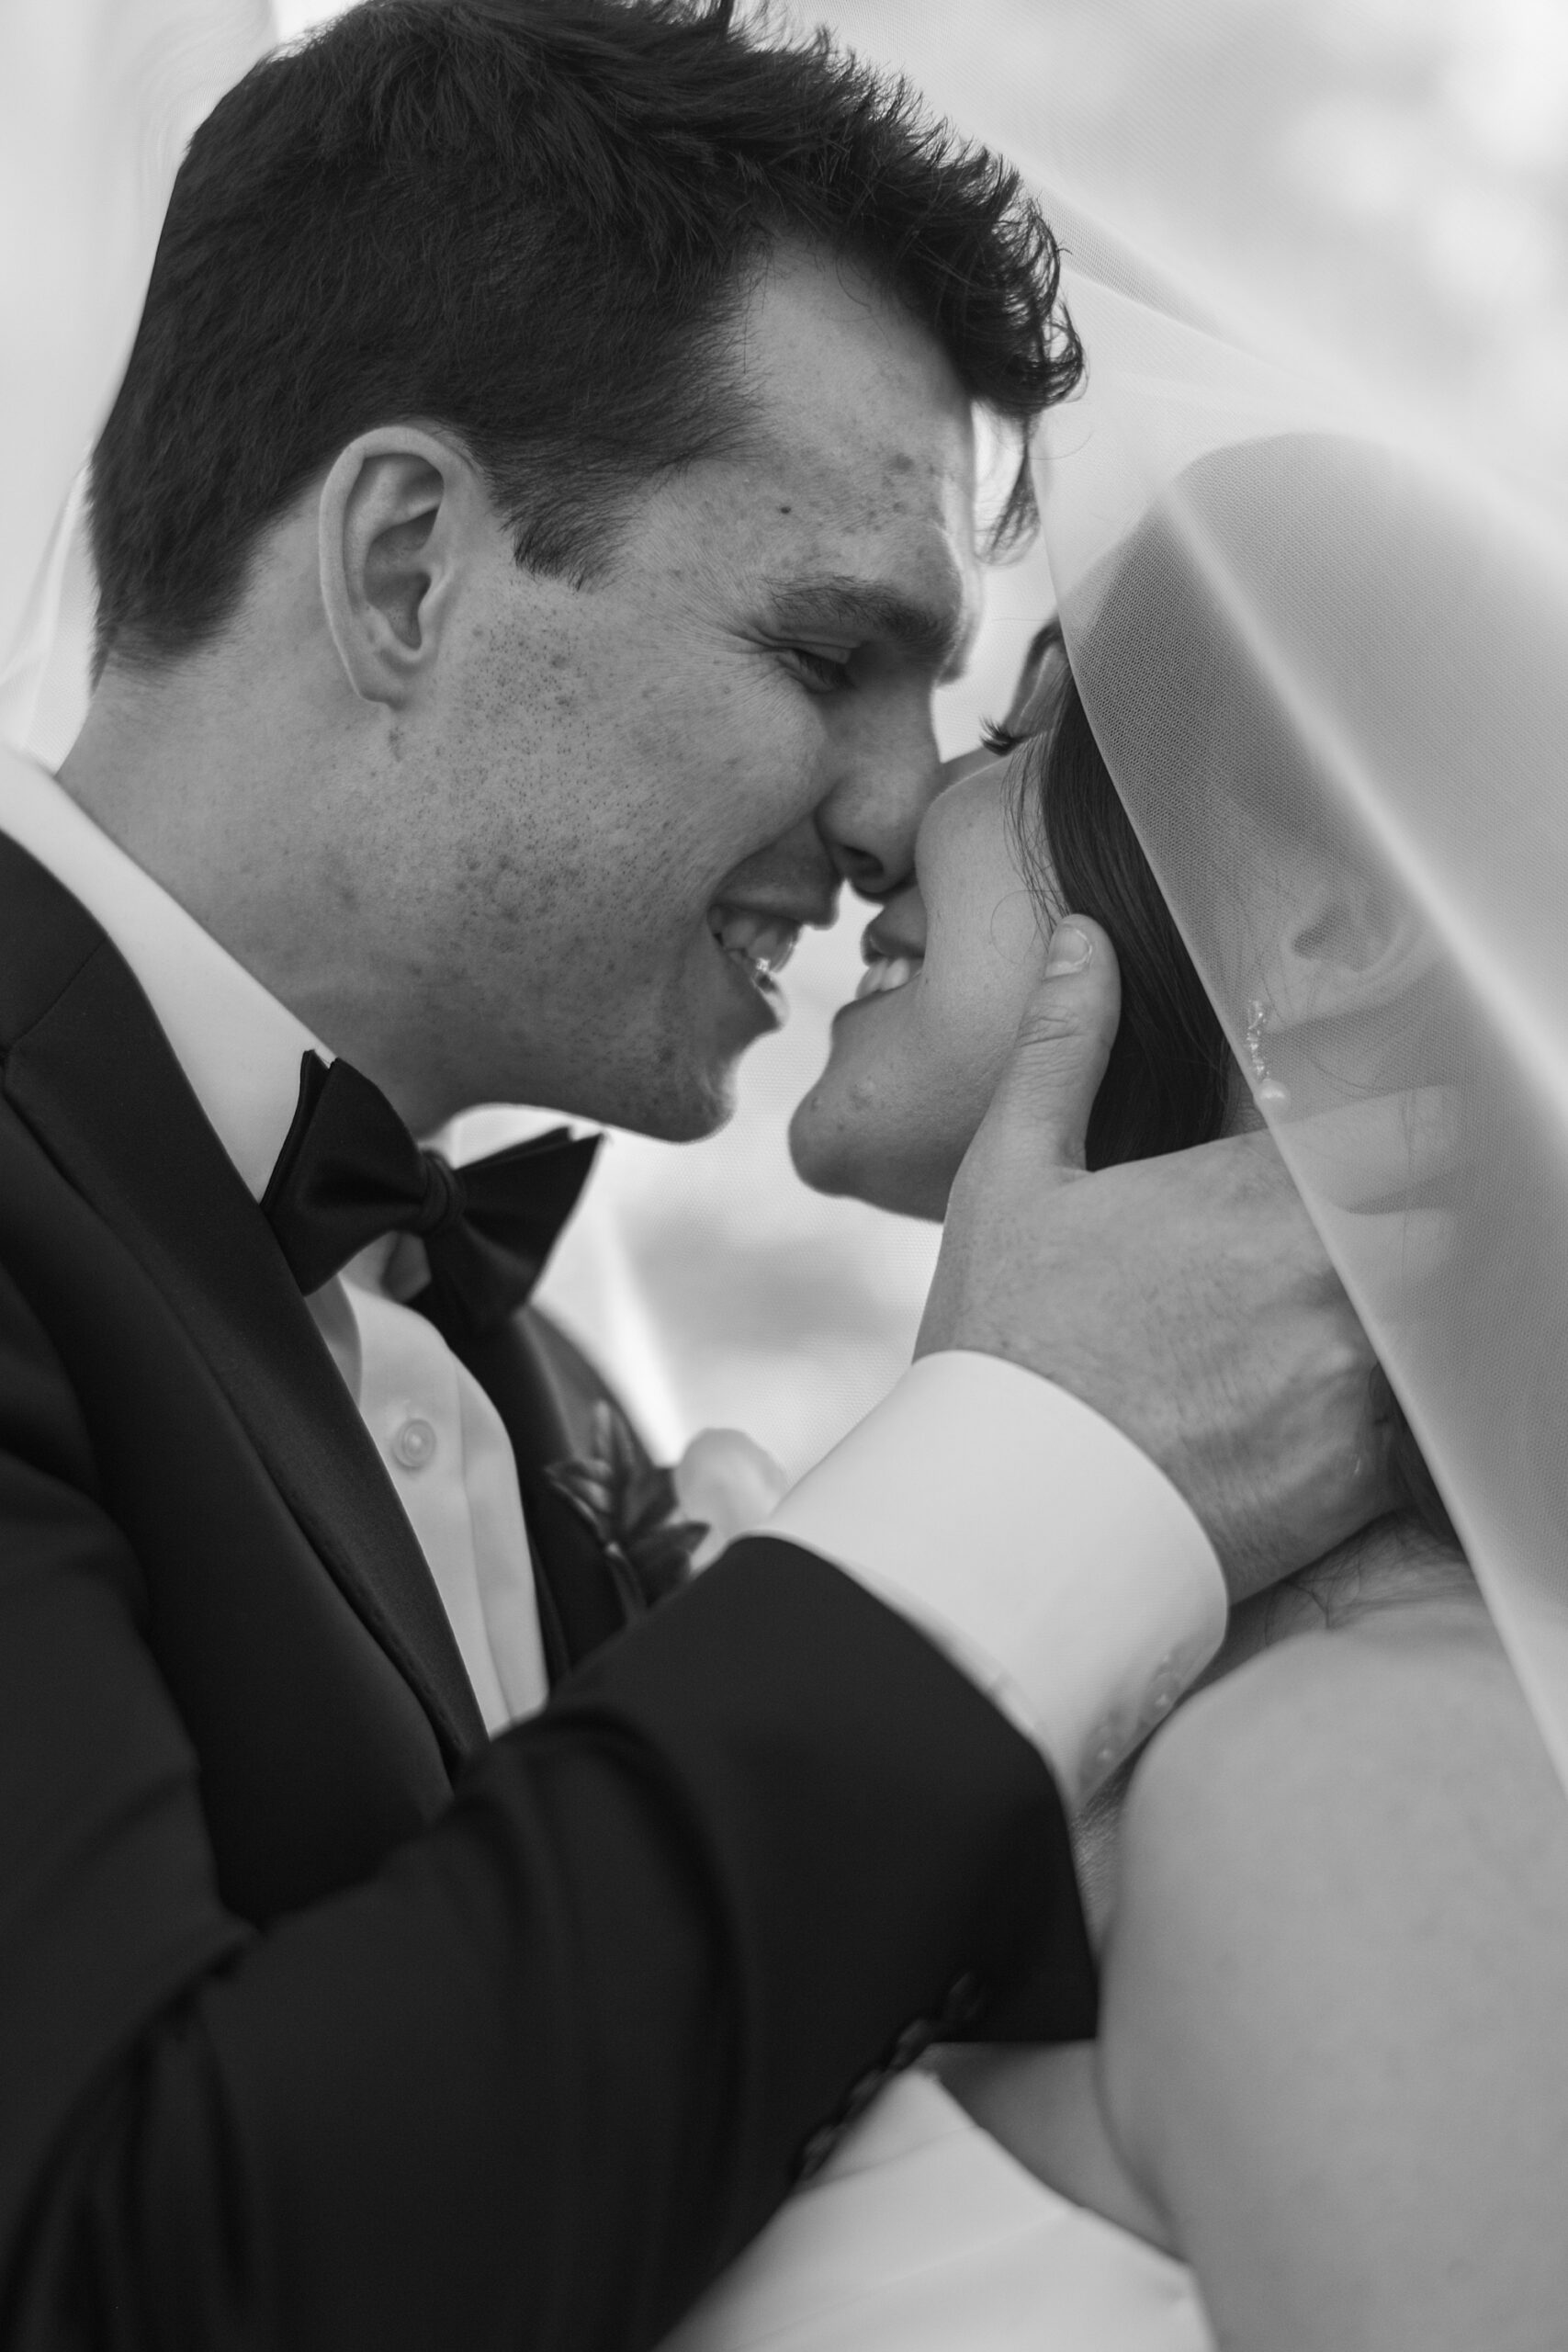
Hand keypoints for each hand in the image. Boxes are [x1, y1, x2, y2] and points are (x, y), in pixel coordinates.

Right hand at [917, 915, 1416, 1602]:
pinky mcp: (1364, 1470)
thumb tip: (1083, 940)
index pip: (1409, 1117)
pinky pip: (1427, 1417)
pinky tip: (1321, 1406)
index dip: (1408, 1119)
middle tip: (1367, 1226)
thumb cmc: (1004, 1345)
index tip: (1390, 1130)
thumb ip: (1063, 1049)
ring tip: (1336, 1322)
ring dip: (1415, 1304)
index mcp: (1260, 1187)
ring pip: (1449, 1309)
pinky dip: (1398, 1403)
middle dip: (1421, 1211)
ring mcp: (1356, 1374)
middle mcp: (1329, 1273)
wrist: (1008, 1518)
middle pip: (1451, 1211)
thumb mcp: (1011, 1177)